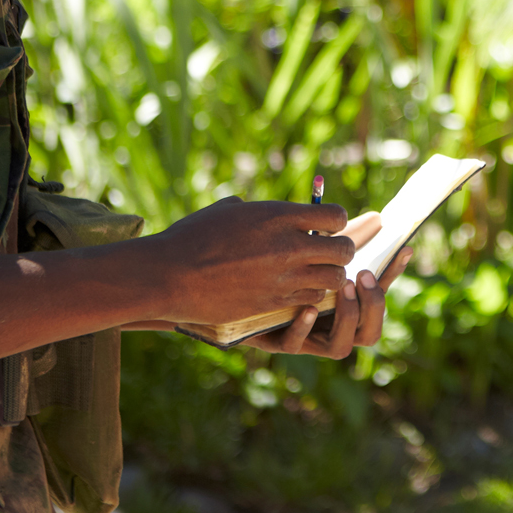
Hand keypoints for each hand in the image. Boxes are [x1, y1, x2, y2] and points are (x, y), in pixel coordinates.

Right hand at [150, 196, 355, 327]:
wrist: (169, 275)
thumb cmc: (193, 237)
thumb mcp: (229, 210)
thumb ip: (261, 210)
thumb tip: (275, 212)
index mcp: (279, 215)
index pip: (335, 216)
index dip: (334, 222)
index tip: (324, 226)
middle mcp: (288, 245)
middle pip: (343, 249)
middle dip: (339, 251)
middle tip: (326, 253)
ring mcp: (283, 277)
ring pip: (334, 278)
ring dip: (328, 275)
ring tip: (313, 273)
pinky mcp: (274, 302)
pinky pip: (312, 298)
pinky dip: (310, 295)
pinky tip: (296, 290)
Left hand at [252, 212, 410, 359]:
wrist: (226, 285)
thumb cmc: (272, 264)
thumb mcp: (307, 248)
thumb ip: (340, 237)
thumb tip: (378, 216)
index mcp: (342, 304)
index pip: (378, 295)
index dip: (393, 274)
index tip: (404, 248)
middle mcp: (328, 327)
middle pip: (370, 332)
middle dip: (374, 305)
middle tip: (363, 275)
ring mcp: (305, 338)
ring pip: (340, 347)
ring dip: (347, 318)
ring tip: (342, 288)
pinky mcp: (275, 341)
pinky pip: (294, 344)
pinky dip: (303, 328)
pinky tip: (308, 307)